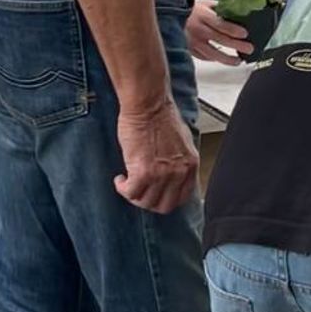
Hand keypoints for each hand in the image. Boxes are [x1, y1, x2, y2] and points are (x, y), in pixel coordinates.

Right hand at [113, 98, 198, 213]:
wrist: (148, 105)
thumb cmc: (161, 115)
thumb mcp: (181, 141)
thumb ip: (178, 161)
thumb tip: (170, 173)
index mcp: (190, 165)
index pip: (182, 198)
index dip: (166, 199)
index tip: (157, 195)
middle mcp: (178, 173)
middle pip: (164, 205)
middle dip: (149, 202)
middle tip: (140, 193)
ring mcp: (161, 175)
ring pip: (146, 202)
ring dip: (134, 195)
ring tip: (128, 184)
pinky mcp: (142, 173)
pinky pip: (130, 193)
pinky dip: (123, 189)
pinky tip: (120, 180)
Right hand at [186, 0, 251, 64]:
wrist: (170, 15)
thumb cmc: (191, 8)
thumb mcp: (205, 3)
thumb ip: (220, 8)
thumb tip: (238, 12)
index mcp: (203, 16)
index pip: (221, 24)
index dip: (234, 30)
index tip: (245, 34)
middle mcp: (198, 30)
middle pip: (220, 40)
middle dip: (237, 46)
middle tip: (249, 49)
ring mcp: (193, 42)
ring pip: (212, 53)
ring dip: (227, 58)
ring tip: (238, 61)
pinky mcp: (189, 49)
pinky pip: (204, 57)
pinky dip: (214, 59)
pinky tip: (222, 59)